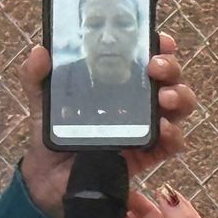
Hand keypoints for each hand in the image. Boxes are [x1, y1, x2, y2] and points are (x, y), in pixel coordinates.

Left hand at [18, 32, 198, 217]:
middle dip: (171, 68)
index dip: (159, 44)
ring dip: (180, 97)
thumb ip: (37, 75)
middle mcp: (138, 100)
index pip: (147, 55)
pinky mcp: (148, 154)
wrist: (48, 179)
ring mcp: (146, 127)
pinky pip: (172, 144)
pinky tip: (163, 129)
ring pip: (179, 106)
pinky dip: (173, 135)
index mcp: (119, 80)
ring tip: (165, 98)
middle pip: (170, 77)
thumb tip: (40, 51)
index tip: (158, 39)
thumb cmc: (53, 134)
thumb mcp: (42, 101)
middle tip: (156, 68)